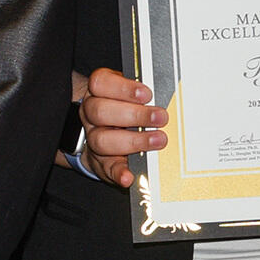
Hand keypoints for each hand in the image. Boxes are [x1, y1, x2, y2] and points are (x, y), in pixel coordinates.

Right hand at [68, 66, 164, 188]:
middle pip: (100, 111)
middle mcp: (91, 114)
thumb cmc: (126, 109)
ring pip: (102, 140)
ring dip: (133, 141)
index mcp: (98, 92)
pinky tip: (129, 176)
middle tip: (160, 118)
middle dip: (134, 115)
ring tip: (158, 141)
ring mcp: (93, 139)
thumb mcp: (131, 94)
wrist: (107, 136)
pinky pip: (107, 168)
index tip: (147, 94)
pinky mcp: (101, 163)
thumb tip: (168, 94)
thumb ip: (143, 94)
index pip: (100, 83)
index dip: (123, 88)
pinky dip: (119, 172)